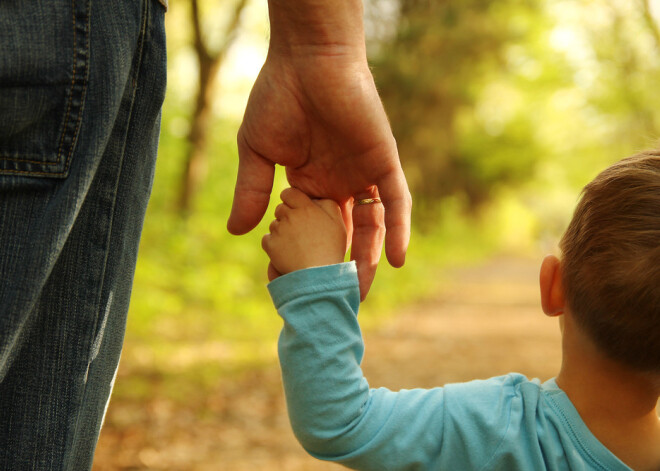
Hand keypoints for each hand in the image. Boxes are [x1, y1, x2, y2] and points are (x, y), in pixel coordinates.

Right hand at [228, 50, 411, 299]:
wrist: (306, 59)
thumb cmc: (278, 98)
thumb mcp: (257, 153)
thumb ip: (252, 192)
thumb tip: (235, 232)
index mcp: (309, 184)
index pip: (309, 232)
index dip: (302, 257)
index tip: (290, 285)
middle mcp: (340, 184)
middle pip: (343, 237)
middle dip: (338, 269)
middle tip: (332, 304)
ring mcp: (363, 175)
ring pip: (371, 226)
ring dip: (367, 260)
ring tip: (358, 294)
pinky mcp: (382, 162)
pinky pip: (395, 201)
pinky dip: (397, 229)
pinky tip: (394, 260)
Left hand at [262, 188, 346, 275]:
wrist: (318, 276)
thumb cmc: (331, 249)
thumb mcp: (338, 223)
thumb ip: (327, 204)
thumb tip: (316, 198)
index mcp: (306, 207)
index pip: (289, 193)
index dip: (292, 200)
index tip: (297, 209)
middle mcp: (289, 215)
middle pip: (281, 208)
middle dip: (287, 216)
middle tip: (300, 231)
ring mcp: (278, 230)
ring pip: (274, 224)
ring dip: (281, 231)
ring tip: (296, 245)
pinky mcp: (270, 245)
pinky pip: (267, 239)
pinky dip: (273, 245)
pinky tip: (286, 252)